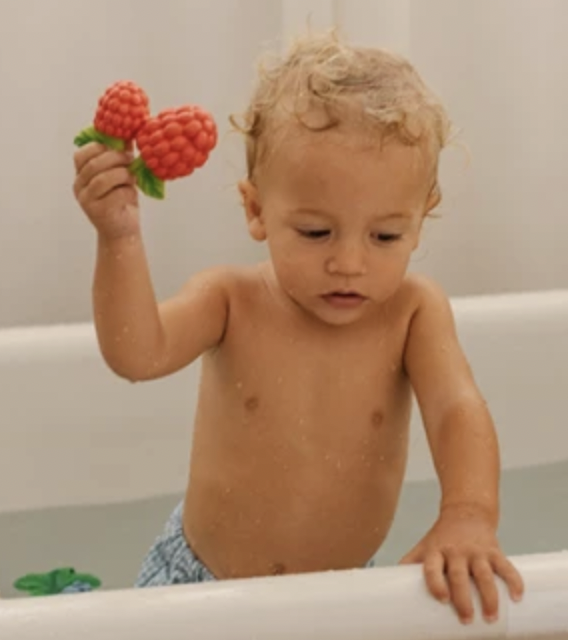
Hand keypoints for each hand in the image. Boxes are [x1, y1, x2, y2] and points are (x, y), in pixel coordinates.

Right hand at [73, 142, 139, 240]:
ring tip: (133, 178)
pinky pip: (115, 195)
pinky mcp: (99, 213)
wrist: (123, 232)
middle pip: (94, 165)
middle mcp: (79, 187)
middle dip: (115, 158)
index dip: (99, 147)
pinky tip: (133, 194)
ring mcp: (86, 201)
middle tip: (131, 159)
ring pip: (103, 179)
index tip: (117, 147)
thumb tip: (128, 134)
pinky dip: (128, 192)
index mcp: (81, 176)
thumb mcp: (120, 177)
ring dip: (123, 175)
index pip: (81, 155)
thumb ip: (120, 158)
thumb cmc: (121, 202)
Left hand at [399, 509, 523, 624]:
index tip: (442, 599)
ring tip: (491, 617)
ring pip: (484, 574)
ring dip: (489, 597)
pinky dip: (514, 581)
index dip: (436, 582)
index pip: (432, 567)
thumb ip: (411, 564)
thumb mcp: (424, 546)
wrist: (466, 512)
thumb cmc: (442, 537)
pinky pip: (506, 567)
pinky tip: (517, 598)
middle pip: (459, 575)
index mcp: (436, 551)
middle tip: (466, 619)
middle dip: (463, 599)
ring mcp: (477, 551)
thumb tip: (389, 584)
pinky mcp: (494, 551)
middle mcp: (456, 551)